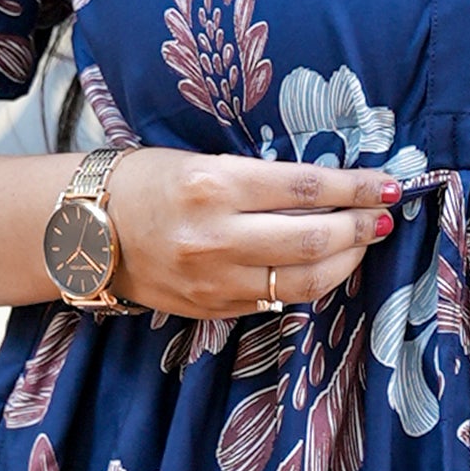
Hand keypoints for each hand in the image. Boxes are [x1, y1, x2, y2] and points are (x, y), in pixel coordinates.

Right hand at [97, 146, 395, 316]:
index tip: (386, 186)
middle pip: (314, 239)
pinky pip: (277, 300)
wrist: (83, 231)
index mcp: (214, 185)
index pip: (307, 188)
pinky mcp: (212, 307)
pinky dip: (310, 284)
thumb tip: (328, 189)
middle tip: (383, 217)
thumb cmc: (145, 182)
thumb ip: (259, 179)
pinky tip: (324, 267)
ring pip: (304, 280)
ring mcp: (214, 279)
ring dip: (345, 262)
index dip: (356, 189)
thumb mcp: (201, 162)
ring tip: (362, 244)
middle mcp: (216, 235)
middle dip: (361, 228)